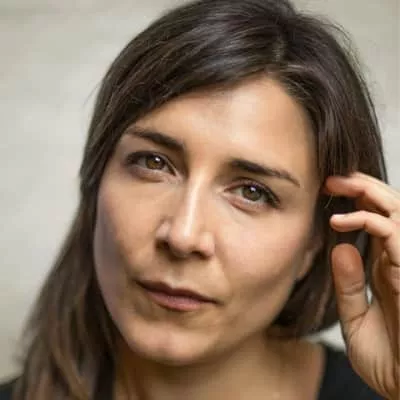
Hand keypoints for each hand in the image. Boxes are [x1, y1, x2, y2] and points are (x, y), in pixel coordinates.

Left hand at [325, 172, 398, 399]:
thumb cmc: (390, 360)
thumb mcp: (356, 319)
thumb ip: (349, 285)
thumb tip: (342, 248)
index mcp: (386, 268)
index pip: (376, 221)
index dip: (355, 202)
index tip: (326, 192)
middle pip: (389, 207)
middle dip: (361, 186)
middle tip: (330, 178)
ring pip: (398, 211)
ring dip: (367, 191)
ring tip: (335, 184)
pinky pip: (396, 234)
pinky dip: (370, 220)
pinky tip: (341, 221)